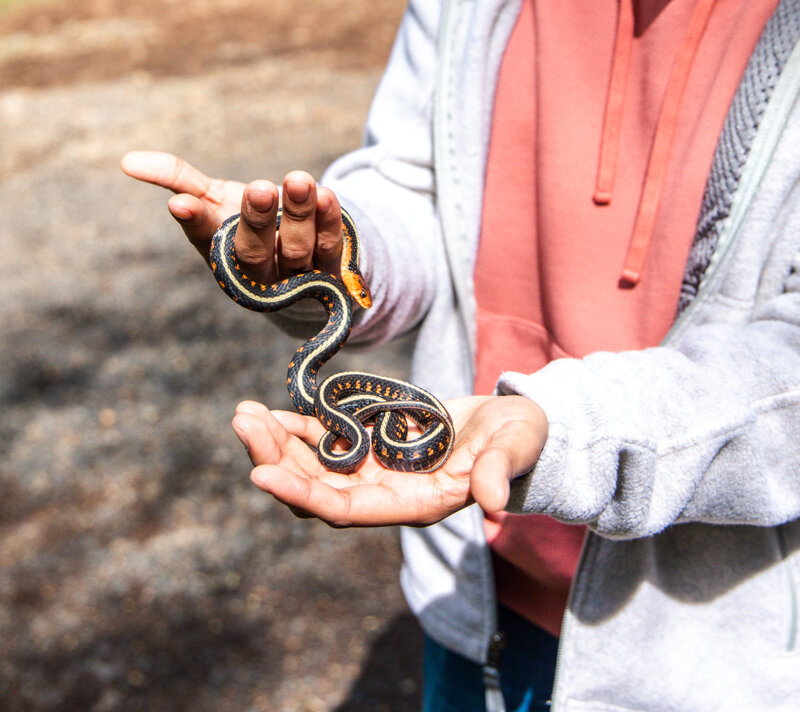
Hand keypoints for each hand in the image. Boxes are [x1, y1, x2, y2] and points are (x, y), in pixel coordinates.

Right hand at [120, 151, 342, 280]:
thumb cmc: (249, 227)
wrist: (306, 267)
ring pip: (296, 248)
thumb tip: (127, 161)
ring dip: (298, 215)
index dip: (194, 221)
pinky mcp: (332, 272)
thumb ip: (178, 179)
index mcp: (220, 252)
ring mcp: (295, 276)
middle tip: (259, 188)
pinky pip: (331, 246)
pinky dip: (328, 221)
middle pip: (253, 250)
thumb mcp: (214, 200)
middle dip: (255, 220)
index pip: (205, 237)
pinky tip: (325, 195)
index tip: (181, 203)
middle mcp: (256, 270)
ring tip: (298, 180)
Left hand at [231, 395, 547, 526]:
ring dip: (276, 441)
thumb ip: (500, 472)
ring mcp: (375, 470)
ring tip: (243, 412)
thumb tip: (495, 504)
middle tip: (242, 421)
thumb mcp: (515, 448)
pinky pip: (324, 442)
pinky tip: (270, 410)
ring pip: (312, 466)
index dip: (303, 493)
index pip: (346, 510)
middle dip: (275, 457)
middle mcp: (385, 493)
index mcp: (415, 504)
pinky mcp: (373, 445)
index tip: (259, 473)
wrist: (517, 425)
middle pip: (316, 488)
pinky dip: (296, 427)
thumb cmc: (520, 439)